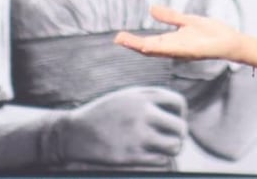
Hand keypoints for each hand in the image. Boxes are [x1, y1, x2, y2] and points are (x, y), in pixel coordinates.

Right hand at [45, 85, 187, 167]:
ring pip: (174, 145)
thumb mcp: (126, 96)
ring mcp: (137, 135)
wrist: (75, 133)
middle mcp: (142, 114)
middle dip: (179, 134)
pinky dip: (159, 159)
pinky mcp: (131, 155)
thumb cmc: (104, 113)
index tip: (175, 119)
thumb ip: (151, 98)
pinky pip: (160, 160)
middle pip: (180, 127)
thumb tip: (178, 109)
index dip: (181, 113)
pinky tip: (150, 155)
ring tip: (164, 147)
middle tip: (172, 137)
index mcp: (142, 96)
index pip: (178, 103)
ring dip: (172, 148)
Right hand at [114, 5, 243, 61]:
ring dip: (141, 46)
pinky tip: (148, 45)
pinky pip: (173, 50)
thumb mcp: (187, 20)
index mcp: (172, 42)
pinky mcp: (191, 50)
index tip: (119, 37)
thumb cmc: (212, 33)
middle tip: (117, 39)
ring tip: (126, 42)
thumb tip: (151, 9)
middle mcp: (174, 49)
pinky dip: (160, 48)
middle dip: (133, 45)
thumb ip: (170, 16)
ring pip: (158, 50)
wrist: (231, 41)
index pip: (148, 42)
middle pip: (149, 48)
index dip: (133, 41)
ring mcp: (182, 51)